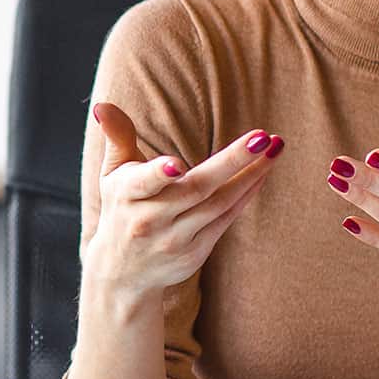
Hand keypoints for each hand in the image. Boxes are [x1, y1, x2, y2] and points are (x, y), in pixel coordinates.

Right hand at [82, 102, 281, 299]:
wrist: (122, 273)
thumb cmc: (121, 209)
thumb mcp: (112, 175)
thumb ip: (117, 138)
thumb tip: (104, 106)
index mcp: (126, 195)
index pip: (142, 183)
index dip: (159, 174)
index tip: (177, 164)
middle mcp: (149, 220)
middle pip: (195, 189)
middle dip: (230, 162)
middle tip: (262, 137)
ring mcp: (174, 239)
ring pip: (218, 204)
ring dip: (250, 175)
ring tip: (274, 147)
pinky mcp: (194, 253)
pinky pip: (225, 219)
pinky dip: (245, 195)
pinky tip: (262, 172)